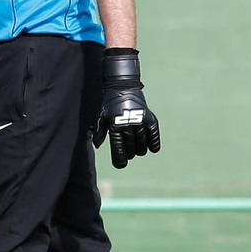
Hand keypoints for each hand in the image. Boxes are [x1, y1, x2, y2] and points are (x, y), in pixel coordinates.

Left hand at [93, 48, 160, 168]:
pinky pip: (154, 134)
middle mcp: (128, 125)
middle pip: (131, 149)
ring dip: (140, 150)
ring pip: (142, 144)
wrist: (122, 86)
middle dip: (129, 153)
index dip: (119, 159)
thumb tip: (96, 145)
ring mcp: (140, 122)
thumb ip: (99, 131)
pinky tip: (152, 149)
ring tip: (137, 149)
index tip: (120, 165)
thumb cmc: (108, 103)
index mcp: (114, 126)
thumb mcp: (100, 116)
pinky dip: (154, 143)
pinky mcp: (149, 118)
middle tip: (128, 152)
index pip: (118, 148)